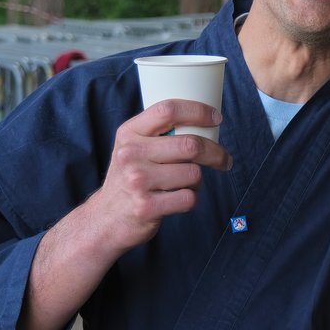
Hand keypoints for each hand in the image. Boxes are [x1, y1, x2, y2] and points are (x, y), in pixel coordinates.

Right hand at [85, 99, 231, 255]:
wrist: (105, 219)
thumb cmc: (129, 179)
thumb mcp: (132, 148)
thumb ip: (158, 134)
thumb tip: (204, 122)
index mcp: (129, 133)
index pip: (168, 110)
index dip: (198, 111)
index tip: (216, 118)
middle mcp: (131, 154)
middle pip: (190, 145)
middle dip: (215, 153)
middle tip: (224, 159)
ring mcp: (138, 181)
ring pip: (194, 173)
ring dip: (197, 181)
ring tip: (183, 185)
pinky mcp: (147, 207)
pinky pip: (189, 198)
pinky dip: (191, 200)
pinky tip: (177, 200)